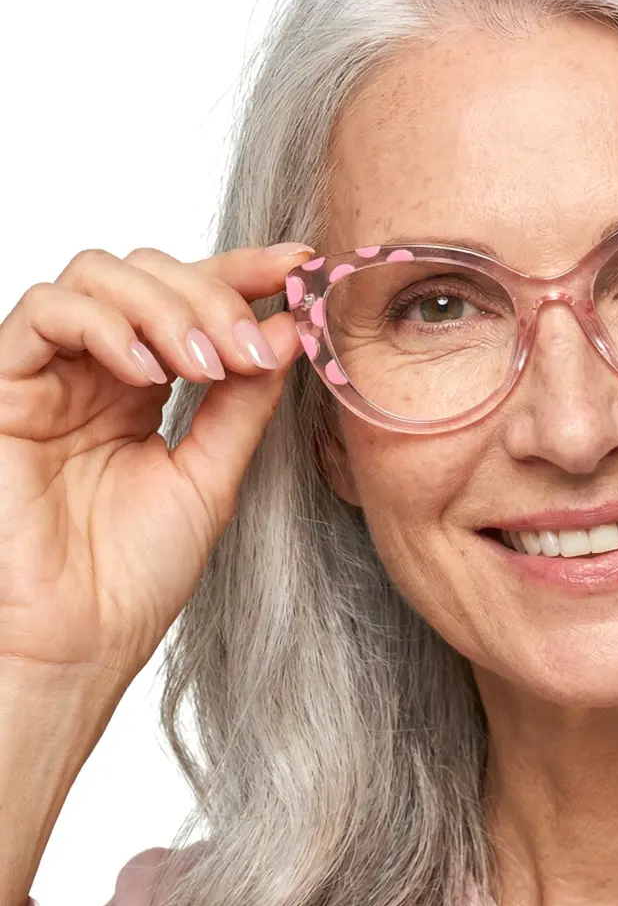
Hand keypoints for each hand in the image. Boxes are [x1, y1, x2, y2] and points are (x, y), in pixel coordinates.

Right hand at [0, 242, 312, 687]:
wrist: (79, 642)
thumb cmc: (136, 572)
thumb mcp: (213, 471)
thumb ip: (246, 400)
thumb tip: (288, 329)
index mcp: (146, 384)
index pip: (193, 296)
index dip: (244, 270)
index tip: (300, 264)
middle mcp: (97, 368)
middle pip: (150, 270)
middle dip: (212, 293)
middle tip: (250, 346)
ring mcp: (51, 374)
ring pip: (99, 275)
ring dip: (166, 306)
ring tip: (205, 365)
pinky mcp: (5, 388)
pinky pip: (43, 313)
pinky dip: (105, 326)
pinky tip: (149, 374)